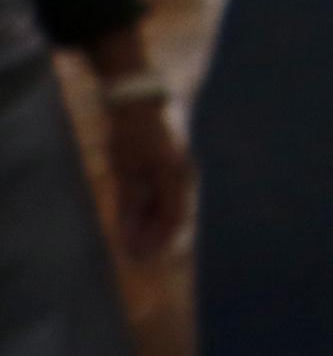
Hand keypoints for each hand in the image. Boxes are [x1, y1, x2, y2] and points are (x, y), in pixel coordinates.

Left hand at [100, 100, 190, 261]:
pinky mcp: (169, 164)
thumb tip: (128, 235)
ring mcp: (178, 169)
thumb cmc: (130, 131)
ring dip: (152, 226)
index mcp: (175, 176)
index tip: (140, 258)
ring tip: (132, 242)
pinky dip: (151, 210)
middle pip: (173, 216)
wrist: (137, 97)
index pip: (173, 219)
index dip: (158, 241)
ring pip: (168, 206)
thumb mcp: (125, 168)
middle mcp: (183, 175)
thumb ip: (130, 202)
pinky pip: (163, 194)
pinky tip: (136, 220)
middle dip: (155, 239)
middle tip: (135, 258)